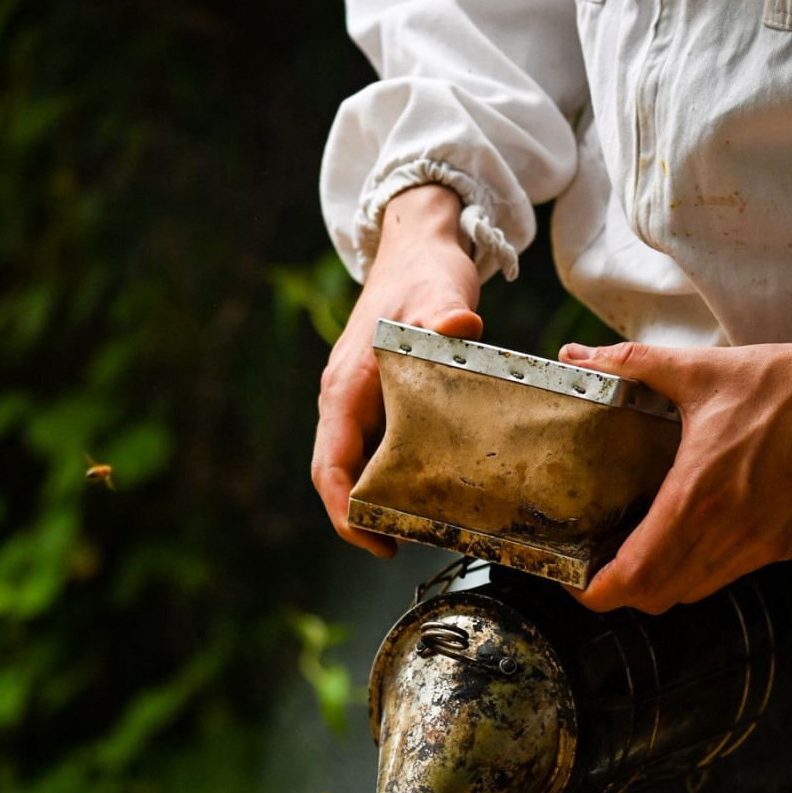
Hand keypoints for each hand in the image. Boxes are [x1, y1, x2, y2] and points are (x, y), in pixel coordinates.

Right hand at [312, 184, 481, 554]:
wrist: (417, 245)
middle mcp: (344, 397)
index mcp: (348, 385)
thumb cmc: (426, 271)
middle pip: (339, 473)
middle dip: (361, 516)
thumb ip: (448, 315)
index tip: (371, 540)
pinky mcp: (375, 397)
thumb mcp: (442, 292)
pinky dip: (392, 475)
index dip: (344, 509)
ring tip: (418, 528)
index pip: (332, 463)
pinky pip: (375, 447)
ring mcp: (357, 398)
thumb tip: (459, 327)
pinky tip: (428, 488)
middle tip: (401, 546)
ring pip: (356, 462)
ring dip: (376, 498)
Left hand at [557, 335, 791, 611]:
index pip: (634, 577)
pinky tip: (697, 531)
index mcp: (698, 498)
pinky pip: (731, 575)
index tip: (575, 577)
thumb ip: (630, 365)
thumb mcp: (700, 369)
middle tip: (602, 561)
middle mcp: (728, 536)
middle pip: (657, 597)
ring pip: (694, 591)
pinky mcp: (787, 546)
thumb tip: (576, 356)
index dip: (595, 591)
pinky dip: (702, 568)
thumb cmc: (785, 383)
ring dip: (662, 581)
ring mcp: (761, 547)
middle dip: (622, 589)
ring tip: (643, 548)